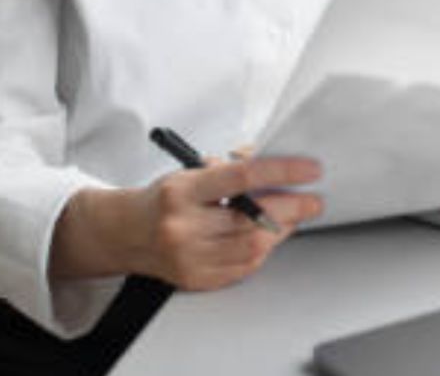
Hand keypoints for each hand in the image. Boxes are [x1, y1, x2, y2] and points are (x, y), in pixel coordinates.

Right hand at [139, 156, 321, 291]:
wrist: (128, 233)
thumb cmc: (165, 199)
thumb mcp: (191, 171)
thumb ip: (233, 166)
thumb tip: (276, 161)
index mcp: (182, 192)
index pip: (242, 177)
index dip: (282, 172)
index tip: (310, 170)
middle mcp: (183, 226)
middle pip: (252, 219)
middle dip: (291, 209)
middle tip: (312, 201)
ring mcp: (189, 257)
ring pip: (253, 247)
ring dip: (281, 230)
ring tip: (292, 217)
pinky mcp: (196, 279)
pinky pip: (244, 267)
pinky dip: (262, 250)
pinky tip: (268, 237)